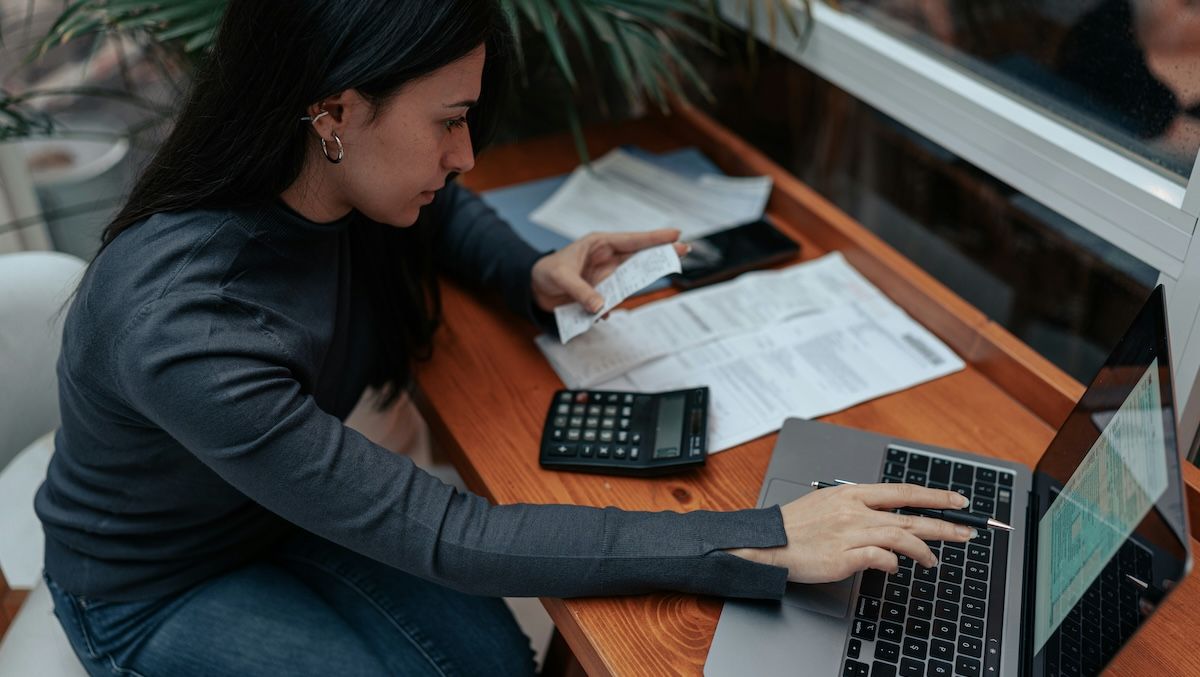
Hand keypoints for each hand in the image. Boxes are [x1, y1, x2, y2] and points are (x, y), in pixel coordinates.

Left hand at [531, 229, 687, 312]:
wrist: (534, 290)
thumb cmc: (546, 272)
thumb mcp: (561, 277)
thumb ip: (581, 291)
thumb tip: (600, 307)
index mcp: (599, 244)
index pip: (631, 240)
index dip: (653, 238)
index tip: (675, 235)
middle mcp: (607, 258)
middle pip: (640, 256)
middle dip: (661, 254)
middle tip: (685, 250)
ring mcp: (606, 276)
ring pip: (631, 279)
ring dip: (639, 283)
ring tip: (655, 280)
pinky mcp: (602, 292)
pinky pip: (614, 300)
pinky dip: (610, 308)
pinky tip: (600, 315)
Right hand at [727, 483, 975, 583]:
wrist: (767, 543)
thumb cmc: (794, 526)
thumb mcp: (826, 503)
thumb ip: (855, 506)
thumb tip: (881, 515)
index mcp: (851, 494)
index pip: (903, 491)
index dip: (934, 496)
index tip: (957, 501)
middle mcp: (855, 510)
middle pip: (910, 515)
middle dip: (945, 523)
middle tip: (967, 531)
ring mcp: (851, 533)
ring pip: (901, 537)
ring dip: (923, 550)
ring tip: (933, 561)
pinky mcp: (844, 557)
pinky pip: (881, 559)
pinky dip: (894, 564)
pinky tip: (896, 569)